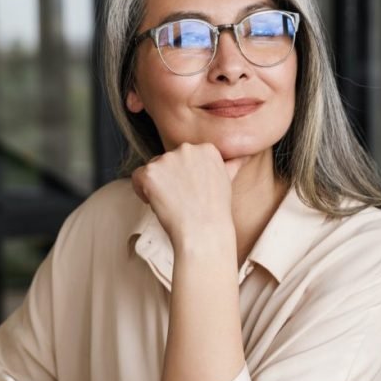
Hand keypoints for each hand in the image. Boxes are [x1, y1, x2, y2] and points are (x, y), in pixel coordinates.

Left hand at [131, 143, 246, 251]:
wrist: (203, 232)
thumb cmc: (215, 213)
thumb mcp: (227, 182)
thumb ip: (230, 164)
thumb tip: (243, 156)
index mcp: (207, 149)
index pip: (185, 158)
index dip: (184, 177)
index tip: (192, 193)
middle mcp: (187, 149)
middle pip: (167, 161)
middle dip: (170, 180)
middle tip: (182, 201)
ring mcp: (167, 159)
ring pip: (152, 170)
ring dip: (157, 186)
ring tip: (173, 204)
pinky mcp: (150, 172)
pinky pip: (137, 178)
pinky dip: (142, 192)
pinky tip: (158, 204)